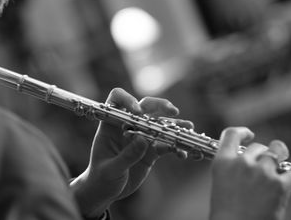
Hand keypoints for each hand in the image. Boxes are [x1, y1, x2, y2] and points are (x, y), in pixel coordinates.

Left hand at [70, 88, 191, 217]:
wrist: (106, 191)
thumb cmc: (101, 178)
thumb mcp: (110, 170)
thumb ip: (126, 156)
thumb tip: (143, 139)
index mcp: (111, 125)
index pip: (117, 100)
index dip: (127, 100)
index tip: (139, 112)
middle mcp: (128, 126)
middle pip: (145, 106)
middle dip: (160, 106)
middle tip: (174, 112)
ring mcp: (141, 137)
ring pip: (160, 124)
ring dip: (175, 125)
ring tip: (189, 128)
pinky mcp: (151, 150)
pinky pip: (166, 144)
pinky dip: (176, 147)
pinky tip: (184, 154)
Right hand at [208, 127, 290, 219]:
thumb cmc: (227, 213)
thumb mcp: (221, 184)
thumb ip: (232, 169)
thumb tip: (250, 162)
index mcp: (223, 162)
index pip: (231, 135)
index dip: (242, 132)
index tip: (250, 135)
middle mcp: (242, 163)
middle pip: (257, 147)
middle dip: (264, 154)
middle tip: (268, 164)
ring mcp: (261, 172)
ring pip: (276, 155)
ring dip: (279, 161)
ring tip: (282, 168)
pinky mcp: (279, 185)